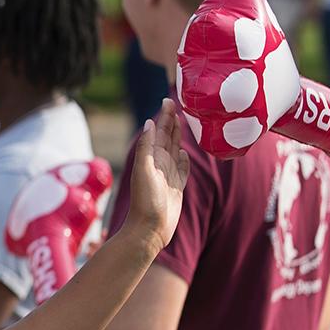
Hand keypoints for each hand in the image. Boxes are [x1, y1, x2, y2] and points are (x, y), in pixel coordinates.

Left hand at [125, 99, 189, 251]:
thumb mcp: (144, 171)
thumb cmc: (146, 202)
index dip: (164, 116)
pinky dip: (184, 159)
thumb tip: (149, 123)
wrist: (149, 230)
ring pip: (175, 150)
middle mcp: (160, 165)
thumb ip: (146, 148)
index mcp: (152, 158)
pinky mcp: (176, 188)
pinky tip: (185, 152)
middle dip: (171, 120)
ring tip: (182, 122)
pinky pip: (182, 169)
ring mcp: (168, 176)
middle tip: (176, 103)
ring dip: (178, 136)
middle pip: (167, 137)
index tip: (168, 100)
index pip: (159, 131)